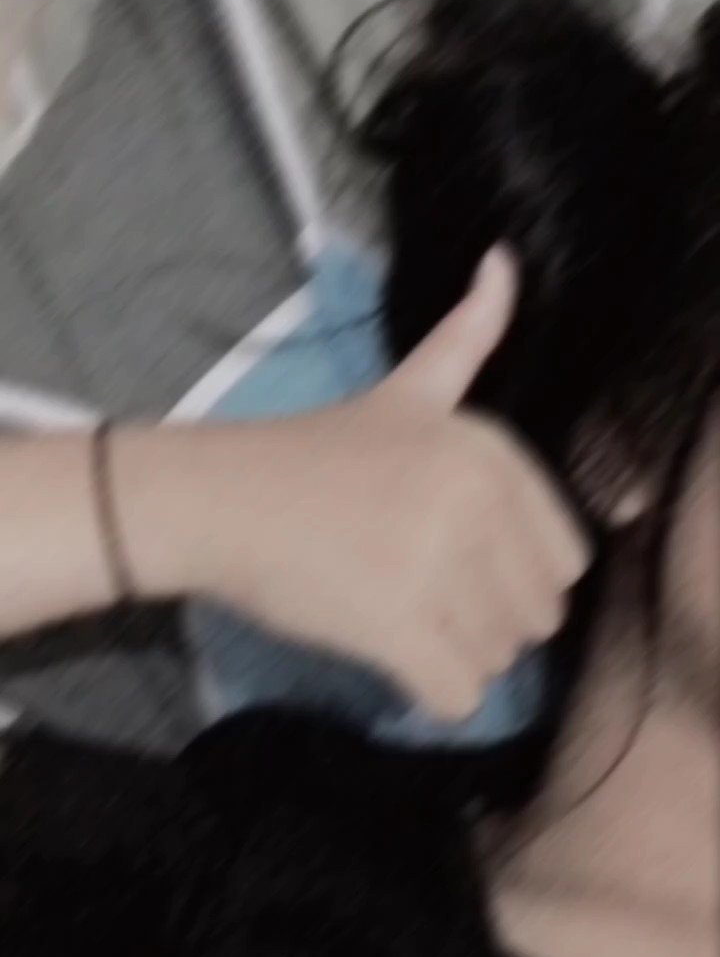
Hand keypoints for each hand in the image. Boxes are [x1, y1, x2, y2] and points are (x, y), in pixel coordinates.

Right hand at [119, 246, 589, 719]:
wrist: (217, 498)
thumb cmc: (310, 453)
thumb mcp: (404, 390)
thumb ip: (466, 338)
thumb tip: (506, 260)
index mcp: (491, 452)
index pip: (565, 561)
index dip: (511, 578)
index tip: (448, 562)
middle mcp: (477, 501)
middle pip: (537, 618)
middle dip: (485, 622)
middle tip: (419, 595)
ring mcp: (438, 564)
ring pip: (498, 660)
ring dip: (454, 656)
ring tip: (397, 616)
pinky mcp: (396, 624)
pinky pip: (458, 696)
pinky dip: (429, 693)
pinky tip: (393, 659)